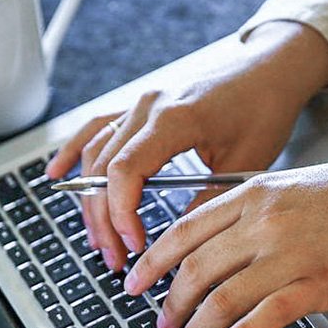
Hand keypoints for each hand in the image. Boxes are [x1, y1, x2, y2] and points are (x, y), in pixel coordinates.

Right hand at [45, 21, 327, 270]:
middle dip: (104, 219)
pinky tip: (56, 175)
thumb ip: (208, 201)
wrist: (271, 69)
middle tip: (116, 258)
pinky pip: (97, 128)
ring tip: (100, 239)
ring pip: (96, 154)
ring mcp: (141, 104)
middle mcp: (149, 107)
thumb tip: (181, 243)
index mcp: (174, 119)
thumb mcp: (247, 162)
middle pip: (104, 168)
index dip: (121, 213)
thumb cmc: (265, 108)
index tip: (134, 245)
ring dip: (92, 200)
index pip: (125, 171)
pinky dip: (74, 152)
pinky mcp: (142, 106)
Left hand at [123, 149, 327, 327]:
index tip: (135, 282)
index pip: (185, 231)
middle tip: (158, 327)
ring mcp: (291, 253)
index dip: (152, 261)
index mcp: (254, 194)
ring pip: (223, 297)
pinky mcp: (319, 283)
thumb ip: (252, 213)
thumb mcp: (292, 187)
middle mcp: (264, 221)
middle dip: (169, 304)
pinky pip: (266, 315)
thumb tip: (217, 250)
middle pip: (196, 268)